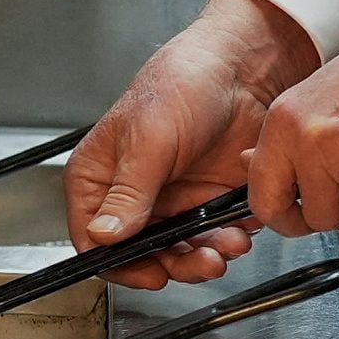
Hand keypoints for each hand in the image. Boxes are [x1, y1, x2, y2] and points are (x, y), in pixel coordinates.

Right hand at [66, 0, 316, 287]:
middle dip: (176, 262)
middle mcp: (132, 193)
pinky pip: (213, 235)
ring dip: (207, 253)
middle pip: (141, 254)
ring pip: (181, 250)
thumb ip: (129, 191)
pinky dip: (230, 235)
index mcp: (100, 175)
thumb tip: (104, 235)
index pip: (93, 239)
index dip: (121, 263)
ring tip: (231, 241)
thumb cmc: (185, 82)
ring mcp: (172, 199)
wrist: (244, 67)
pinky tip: (243, 220)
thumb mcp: (150, 138)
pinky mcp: (206, 200)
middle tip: (205, 260)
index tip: (153, 272)